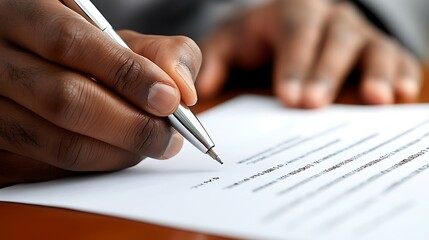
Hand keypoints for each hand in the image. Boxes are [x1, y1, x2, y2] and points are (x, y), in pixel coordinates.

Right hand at [0, 0, 201, 185]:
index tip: (169, 100)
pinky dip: (92, 165)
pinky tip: (114, 152)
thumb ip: (157, 52)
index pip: (70, 43)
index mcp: (22, 13)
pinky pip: (46, 169)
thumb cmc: (79, 47)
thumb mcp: (112, 34)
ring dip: (116, 153)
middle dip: (131, 126)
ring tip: (148, 146)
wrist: (29, 59)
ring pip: (55, 143)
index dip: (127, 75)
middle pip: (65, 101)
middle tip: (168, 138)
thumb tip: (183, 91)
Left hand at [197, 0, 421, 107]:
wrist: (294, 24)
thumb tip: (201, 88)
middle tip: (315, 104)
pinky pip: (396, 57)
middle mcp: (330, 18)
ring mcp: (358, 33)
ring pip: (372, 45)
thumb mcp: (232, 41)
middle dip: (326, 72)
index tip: (287, 97)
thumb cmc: (261, 37)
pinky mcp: (377, 49)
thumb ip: (215, 59)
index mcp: (293, 11)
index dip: (294, 62)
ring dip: (375, 71)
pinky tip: (399, 95)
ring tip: (376, 99)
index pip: (295, 31)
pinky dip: (400, 74)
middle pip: (335, 38)